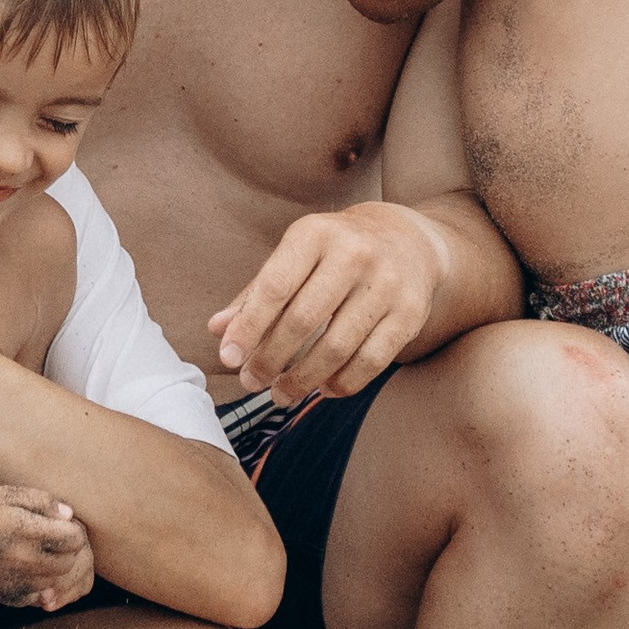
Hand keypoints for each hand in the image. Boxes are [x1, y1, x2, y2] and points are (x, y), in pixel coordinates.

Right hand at [0, 483, 95, 611]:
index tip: (62, 527)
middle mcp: (26, 560)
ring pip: (54, 582)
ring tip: (37, 556)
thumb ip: (43, 502)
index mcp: (29, 532)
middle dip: (66, 551)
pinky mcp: (5, 597)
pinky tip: (24, 572)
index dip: (72, 531)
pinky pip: (35, 598)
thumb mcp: (9, 494)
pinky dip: (36, 587)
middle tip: (53, 542)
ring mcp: (16, 582)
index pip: (75, 540)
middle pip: (68, 563)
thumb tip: (69, 515)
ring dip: (52, 570)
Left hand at [208, 200, 449, 402]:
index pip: (274, 287)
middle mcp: (354, 253)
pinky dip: (342, 383)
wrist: (410, 240)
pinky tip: (323, 389)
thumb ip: (257, 293)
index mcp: (315, 234)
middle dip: (270, 360)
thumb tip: (217, 330)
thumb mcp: (296, 257)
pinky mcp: (410, 313)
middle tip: (251, 383)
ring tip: (281, 394)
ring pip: (337, 347)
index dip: (248, 328)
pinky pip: (371, 361)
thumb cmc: (337, 252)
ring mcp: (387, 284)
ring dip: (303, 380)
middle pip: (303, 320)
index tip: (227, 358)